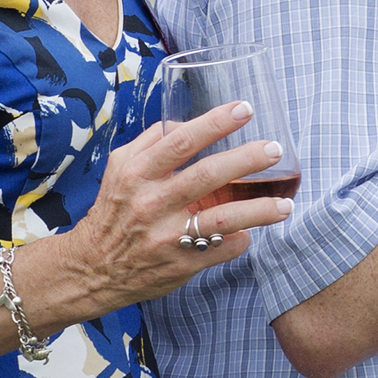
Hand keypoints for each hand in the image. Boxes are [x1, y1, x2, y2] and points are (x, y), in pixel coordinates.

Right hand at [31, 98, 292, 321]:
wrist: (91, 268)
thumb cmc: (114, 210)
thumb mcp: (119, 169)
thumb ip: (150, 143)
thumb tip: (187, 123)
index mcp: (137, 174)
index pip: (180, 142)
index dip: (215, 123)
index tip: (244, 109)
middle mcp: (152, 204)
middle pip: (207, 175)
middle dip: (247, 159)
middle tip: (275, 149)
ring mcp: (167, 236)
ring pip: (222, 219)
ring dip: (260, 210)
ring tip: (286, 204)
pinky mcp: (181, 264)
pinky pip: (222, 248)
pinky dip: (241, 239)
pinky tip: (251, 232)